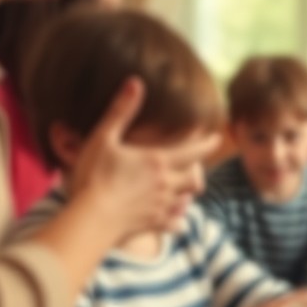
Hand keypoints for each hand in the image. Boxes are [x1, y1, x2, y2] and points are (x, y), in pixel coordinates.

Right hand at [69, 78, 220, 238]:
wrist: (89, 218)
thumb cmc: (93, 175)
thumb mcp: (104, 137)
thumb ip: (121, 110)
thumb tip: (136, 82)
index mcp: (158, 160)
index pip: (193, 151)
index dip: (207, 144)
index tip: (217, 138)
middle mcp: (166, 183)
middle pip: (194, 176)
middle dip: (198, 169)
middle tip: (196, 164)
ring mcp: (161, 206)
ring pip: (187, 199)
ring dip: (188, 192)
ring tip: (187, 188)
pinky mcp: (153, 224)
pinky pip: (176, 223)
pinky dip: (179, 218)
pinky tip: (177, 217)